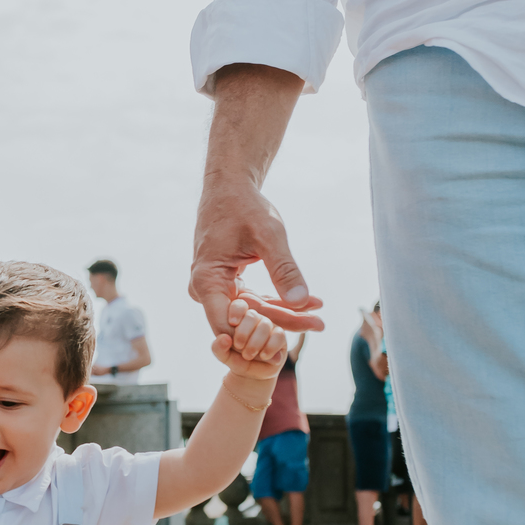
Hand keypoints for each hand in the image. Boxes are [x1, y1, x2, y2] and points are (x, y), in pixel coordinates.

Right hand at [190, 175, 324, 345]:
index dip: (259, 336)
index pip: (228, 326)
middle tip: (320, 324)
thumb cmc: (245, 206)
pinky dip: (278, 302)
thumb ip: (283, 269)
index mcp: (206, 281)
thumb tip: (301, 301)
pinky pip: (252, 300)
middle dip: (283, 324)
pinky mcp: (226, 283)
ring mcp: (214, 287)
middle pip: (245, 321)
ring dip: (285, 314)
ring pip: (252, 312)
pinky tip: (307, 304)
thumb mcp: (268, 236)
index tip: (294, 335)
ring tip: (318, 317)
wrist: (230, 187)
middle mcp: (205, 290)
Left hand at [212, 296, 287, 379]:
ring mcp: (269, 326)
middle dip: (244, 332)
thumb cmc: (237, 359)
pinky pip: (279, 335)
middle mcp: (255, 318)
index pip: (239, 305)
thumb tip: (224, 338)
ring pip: (265, 324)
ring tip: (248, 355)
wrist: (251, 374)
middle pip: (252, 315)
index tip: (232, 324)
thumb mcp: (224, 356)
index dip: (236, 311)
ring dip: (256, 341)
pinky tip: (263, 356)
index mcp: (240, 318)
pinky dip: (270, 346)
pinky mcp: (280, 336)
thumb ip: (218, 348)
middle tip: (238, 346)